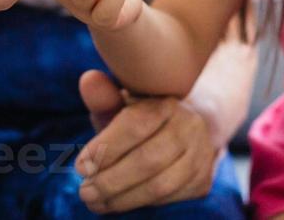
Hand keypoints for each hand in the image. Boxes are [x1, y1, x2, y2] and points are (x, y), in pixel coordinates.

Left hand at [72, 70, 219, 212]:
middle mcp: (189, 126)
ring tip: (95, 202)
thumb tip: (88, 80)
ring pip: (160, 185)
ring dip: (123, 198)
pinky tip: (117, 202)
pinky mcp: (202, 181)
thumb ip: (103, 96)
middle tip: (84, 192)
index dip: (106, 148)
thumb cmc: (139, 119)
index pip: (136, 125)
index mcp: (165, 102)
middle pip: (148, 160)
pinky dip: (140, 203)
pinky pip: (169, 199)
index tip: (80, 167)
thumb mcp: (120, 105)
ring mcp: (200, 155)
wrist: (183, 131)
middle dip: (111, 180)